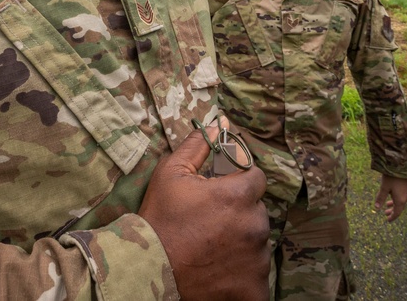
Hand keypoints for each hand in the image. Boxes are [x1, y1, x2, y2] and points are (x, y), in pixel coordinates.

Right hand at [139, 119, 269, 299]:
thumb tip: (220, 122)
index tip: (220, 194)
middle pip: (257, 211)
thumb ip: (199, 145)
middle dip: (239, 214)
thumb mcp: (172, 173)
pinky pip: (258, 277)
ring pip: (257, 242)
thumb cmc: (159, 219)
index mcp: (239, 195)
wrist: (148, 270)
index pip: (256, 179)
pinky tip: (221, 271)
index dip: (237, 183)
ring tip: (212, 249)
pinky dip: (244, 274)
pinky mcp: (254, 288)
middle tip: (210, 224)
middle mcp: (255, 225)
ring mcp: (257, 259)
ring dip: (241, 243)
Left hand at [374, 175, 406, 221]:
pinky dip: (396, 200)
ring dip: (393, 205)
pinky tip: (391, 197)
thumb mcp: (384, 188)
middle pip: (399, 208)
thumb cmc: (392, 178)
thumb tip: (376, 208)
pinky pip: (401, 198)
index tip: (388, 220)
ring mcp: (406, 193)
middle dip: (392, 212)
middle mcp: (405, 198)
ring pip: (400, 202)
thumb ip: (381, 198)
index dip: (392, 217)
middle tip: (385, 214)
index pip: (397, 213)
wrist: (402, 166)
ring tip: (387, 206)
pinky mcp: (406, 188)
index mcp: (400, 200)